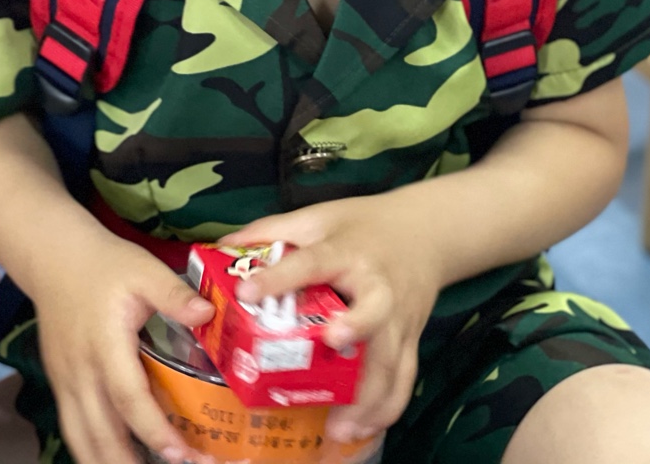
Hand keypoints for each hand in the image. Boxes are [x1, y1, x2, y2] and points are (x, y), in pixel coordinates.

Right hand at [31, 232, 214, 463]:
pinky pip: (72, 428)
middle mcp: (80, 371)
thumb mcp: (143, 269)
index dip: (154, 431)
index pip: (129, 399)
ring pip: (82, 438)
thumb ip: (174, 294)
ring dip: (109, 462)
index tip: (181, 454)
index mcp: (105, 345)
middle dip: (132, 463)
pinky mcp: (58, 383)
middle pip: (101, 434)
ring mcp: (65, 381)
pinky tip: (113, 457)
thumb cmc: (104, 263)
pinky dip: (91, 449)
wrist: (54, 257)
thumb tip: (209, 313)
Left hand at [223, 193, 444, 444]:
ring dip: (368, 396)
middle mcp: (378, 286)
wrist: (426, 232)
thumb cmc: (364, 225)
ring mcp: (399, 317)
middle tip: (331, 343)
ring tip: (338, 430)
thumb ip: (272, 230)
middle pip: (373, 310)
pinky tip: (362, 432)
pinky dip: (386, 409)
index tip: (247, 291)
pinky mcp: (411, 339)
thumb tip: (222, 245)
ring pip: (390, 359)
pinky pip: (403, 380)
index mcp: (347, 251)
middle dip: (356, 327)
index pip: (312, 262)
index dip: (280, 276)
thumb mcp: (319, 217)